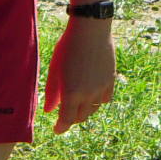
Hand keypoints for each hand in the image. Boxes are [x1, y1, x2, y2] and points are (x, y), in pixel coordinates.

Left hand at [42, 17, 115, 133]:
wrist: (91, 30)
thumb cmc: (67, 46)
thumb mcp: (55, 69)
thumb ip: (52, 92)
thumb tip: (49, 111)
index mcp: (71, 93)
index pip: (66, 120)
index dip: (60, 127)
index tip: (57, 129)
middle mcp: (88, 94)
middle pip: (80, 117)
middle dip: (71, 118)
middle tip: (64, 114)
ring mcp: (101, 88)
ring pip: (93, 110)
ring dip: (84, 111)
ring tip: (76, 104)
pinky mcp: (111, 81)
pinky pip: (105, 99)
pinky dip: (97, 101)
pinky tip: (91, 94)